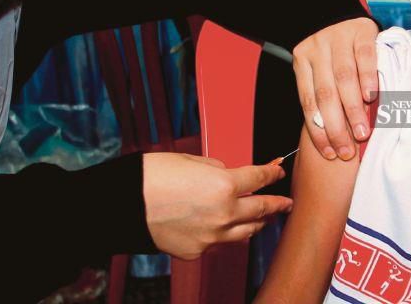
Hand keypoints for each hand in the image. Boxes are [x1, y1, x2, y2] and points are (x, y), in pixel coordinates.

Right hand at [142, 153, 292, 259]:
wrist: (125, 205)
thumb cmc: (152, 176)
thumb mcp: (190, 160)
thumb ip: (215, 168)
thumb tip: (226, 174)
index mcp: (224, 185)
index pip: (259, 179)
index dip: (271, 173)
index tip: (277, 171)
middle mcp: (224, 214)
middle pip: (260, 209)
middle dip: (276, 204)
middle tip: (285, 202)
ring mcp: (211, 236)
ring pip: (245, 232)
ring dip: (256, 223)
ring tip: (263, 219)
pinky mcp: (197, 251)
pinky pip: (218, 242)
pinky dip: (223, 234)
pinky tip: (222, 228)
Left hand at [292, 17, 378, 160]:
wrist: (336, 9)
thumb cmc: (330, 51)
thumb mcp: (317, 69)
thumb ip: (323, 95)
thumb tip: (333, 137)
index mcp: (302, 61)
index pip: (308, 102)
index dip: (318, 130)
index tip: (329, 153)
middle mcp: (317, 50)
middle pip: (325, 93)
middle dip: (336, 126)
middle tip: (347, 149)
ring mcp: (338, 38)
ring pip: (343, 78)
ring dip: (353, 108)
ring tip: (361, 132)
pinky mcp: (360, 31)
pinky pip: (364, 56)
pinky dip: (368, 78)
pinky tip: (371, 96)